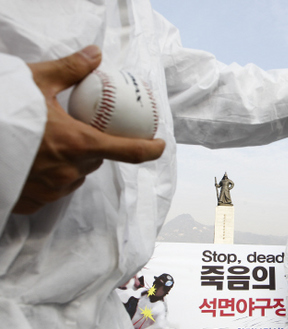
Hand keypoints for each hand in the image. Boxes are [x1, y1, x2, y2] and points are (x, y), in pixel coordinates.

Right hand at [13, 46, 165, 214]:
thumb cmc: (3, 111)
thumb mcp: (36, 82)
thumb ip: (70, 70)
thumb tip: (96, 54)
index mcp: (79, 144)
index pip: (128, 151)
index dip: (149, 149)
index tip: (160, 146)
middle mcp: (70, 172)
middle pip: (95, 161)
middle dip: (89, 146)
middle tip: (70, 129)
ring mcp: (52, 191)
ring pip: (74, 177)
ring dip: (70, 163)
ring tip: (45, 145)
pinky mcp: (33, 203)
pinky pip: (52, 191)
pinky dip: (48, 178)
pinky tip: (31, 164)